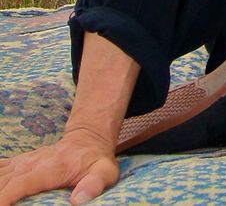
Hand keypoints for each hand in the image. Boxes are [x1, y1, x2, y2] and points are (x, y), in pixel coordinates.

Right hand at [0, 127, 118, 205]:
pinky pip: (0, 168)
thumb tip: (78, 200)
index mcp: (50, 169)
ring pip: (0, 174)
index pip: (19, 184)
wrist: (88, 138)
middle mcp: (33, 163)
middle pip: (3, 182)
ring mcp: (25, 161)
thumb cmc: (95, 160)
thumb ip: (94, 184)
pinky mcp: (20, 162)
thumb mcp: (104, 171)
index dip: (4, 198)